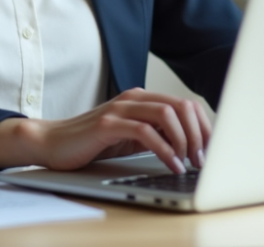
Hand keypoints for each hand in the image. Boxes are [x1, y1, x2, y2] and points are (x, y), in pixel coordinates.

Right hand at [0, 88, 209, 174]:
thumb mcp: (131, 137)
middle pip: (181, 106)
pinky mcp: (108, 124)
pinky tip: (171, 164)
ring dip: (185, 141)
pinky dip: (165, 150)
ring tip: (189, 163)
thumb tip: (191, 147)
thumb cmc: (92, 142)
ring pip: (167, 114)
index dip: (203, 126)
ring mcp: (120, 108)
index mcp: (142, 98)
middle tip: (204, 159)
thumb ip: (156, 134)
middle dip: (199, 133)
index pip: (185, 104)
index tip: (211, 150)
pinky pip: (146, 132)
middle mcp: (134, 98)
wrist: (52, 142)